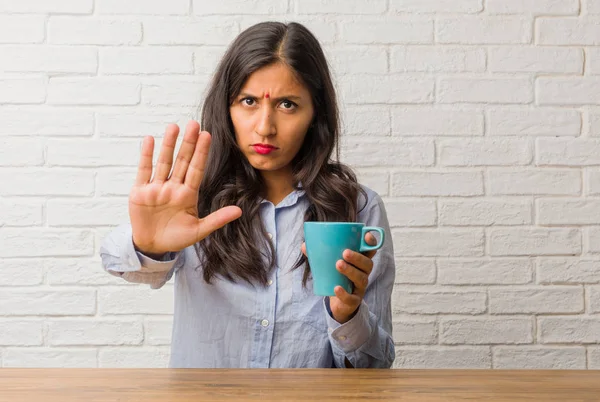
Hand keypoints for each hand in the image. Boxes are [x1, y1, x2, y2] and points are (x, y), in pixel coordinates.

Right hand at [129, 120, 241, 255]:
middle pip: (182, 161)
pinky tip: (150, 139)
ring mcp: (157, 188)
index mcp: (188, 194)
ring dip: (168, 145)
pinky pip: (144, 170)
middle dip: (188, 143)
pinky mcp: (140, 192)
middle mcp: (173, 187)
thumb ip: (217, 219)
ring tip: (174, 126)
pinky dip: (146, 155)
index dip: (201, 152)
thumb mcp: (199, 230)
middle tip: (194, 123)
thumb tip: (239, 211)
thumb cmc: (176, 238)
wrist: (153, 247)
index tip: (207, 135)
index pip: (196, 169)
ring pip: (164, 162)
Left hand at [301, 233, 377, 323]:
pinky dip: (344, 293)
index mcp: (360, 261)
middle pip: (367, 264)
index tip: (365, 236)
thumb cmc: (336, 277)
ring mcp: (360, 287)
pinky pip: (352, 297)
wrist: (338, 303)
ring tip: (338, 265)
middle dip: (358, 257)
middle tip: (345, 253)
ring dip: (351, 271)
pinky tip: (336, 288)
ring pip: (361, 279)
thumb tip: (304, 245)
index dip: (371, 243)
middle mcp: (364, 273)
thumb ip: (319, 255)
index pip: (370, 250)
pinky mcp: (354, 300)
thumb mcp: (330, 265)